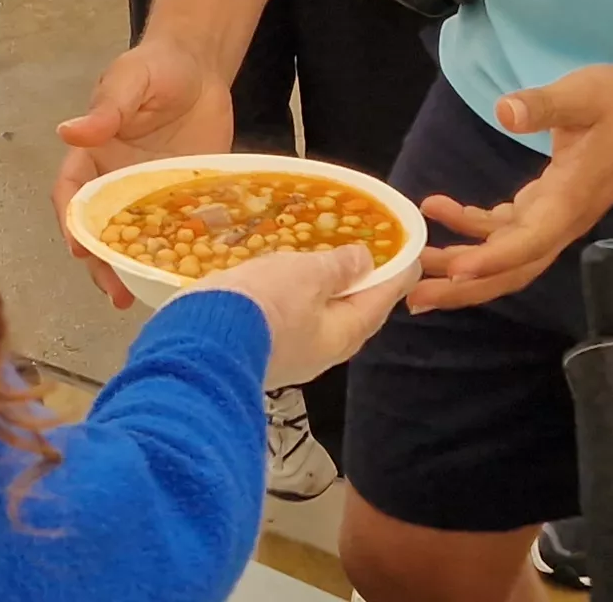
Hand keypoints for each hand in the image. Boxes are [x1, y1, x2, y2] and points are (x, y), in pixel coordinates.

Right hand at [53, 44, 235, 308]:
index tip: (79, 248)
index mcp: (92, 156)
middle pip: (99, 229)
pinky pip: (175, 232)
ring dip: (133, 269)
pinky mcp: (182, 199)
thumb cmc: (157, 67)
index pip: (71, 195)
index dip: (72, 224)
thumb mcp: (130, 80)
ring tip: (141, 298)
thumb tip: (69, 131)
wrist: (202, 67)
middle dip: (101, 262)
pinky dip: (174, 255)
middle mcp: (115, 182)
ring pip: (133, 240)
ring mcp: (149, 195)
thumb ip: (106, 108)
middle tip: (115, 292)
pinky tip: (183, 278)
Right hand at [206, 243, 409, 385]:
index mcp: (345, 333)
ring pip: (322, 320)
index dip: (397, 274)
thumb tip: (364, 262)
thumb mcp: (306, 274)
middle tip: (371, 258)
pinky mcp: (265, 353)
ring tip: (327, 267)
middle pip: (354, 314)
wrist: (203, 343)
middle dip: (363, 287)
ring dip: (328, 294)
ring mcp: (293, 358)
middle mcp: (324, 352)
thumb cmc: (265, 305)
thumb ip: (338, 267)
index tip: (409, 254)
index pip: (382, 299)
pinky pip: (293, 323)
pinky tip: (288, 286)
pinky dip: (299, 301)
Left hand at [411, 63, 612, 312]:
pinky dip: (472, 226)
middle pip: (513, 270)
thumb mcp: (583, 95)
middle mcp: (561, 220)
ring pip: (507, 256)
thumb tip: (504, 110)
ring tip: (416, 268)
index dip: (493, 260)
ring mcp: (554, 216)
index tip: (456, 270)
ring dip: (463, 265)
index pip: (530, 243)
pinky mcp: (547, 205)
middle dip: (467, 287)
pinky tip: (438, 208)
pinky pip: (506, 229)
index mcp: (570, 200)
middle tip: (416, 297)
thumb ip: (544, 105)